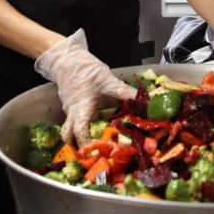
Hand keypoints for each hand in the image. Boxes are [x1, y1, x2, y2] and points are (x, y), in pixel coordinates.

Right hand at [34, 29, 135, 146]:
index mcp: (80, 110)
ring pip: (71, 130)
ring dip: (81, 138)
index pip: (80, 133)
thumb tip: (146, 102)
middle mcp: (73, 114)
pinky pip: (75, 120)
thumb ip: (125, 93)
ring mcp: (71, 110)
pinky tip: (100, 126)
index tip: (98, 154)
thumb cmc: (84, 69)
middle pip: (69, 138)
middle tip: (94, 156)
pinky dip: (85, 126)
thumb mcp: (107, 80)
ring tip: (98, 145)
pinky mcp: (73, 105)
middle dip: (78, 148)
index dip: (87, 145)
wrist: (66, 57)